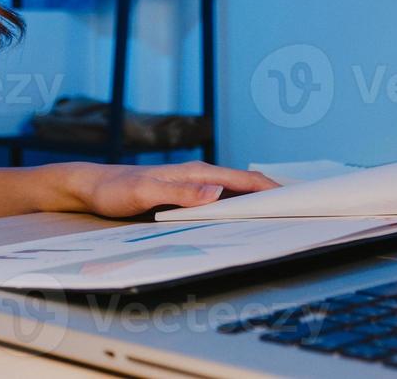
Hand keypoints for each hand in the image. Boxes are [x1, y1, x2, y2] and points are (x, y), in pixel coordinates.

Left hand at [62, 161, 279, 217]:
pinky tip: (243, 223)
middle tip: (302, 213)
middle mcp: (200, 177)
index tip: (299, 201)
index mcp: (197, 173)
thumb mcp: (145, 193)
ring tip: (281, 220)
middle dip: (274, 197)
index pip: (245, 180)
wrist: (94, 187)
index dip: (273, 190)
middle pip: (247, 186)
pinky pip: (221, 202)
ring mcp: (194, 186)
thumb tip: (217, 192)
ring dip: (257, 205)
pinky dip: (238, 210)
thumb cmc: (116, 189)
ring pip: (235, 195)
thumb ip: (179, 193)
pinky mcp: (186, 197)